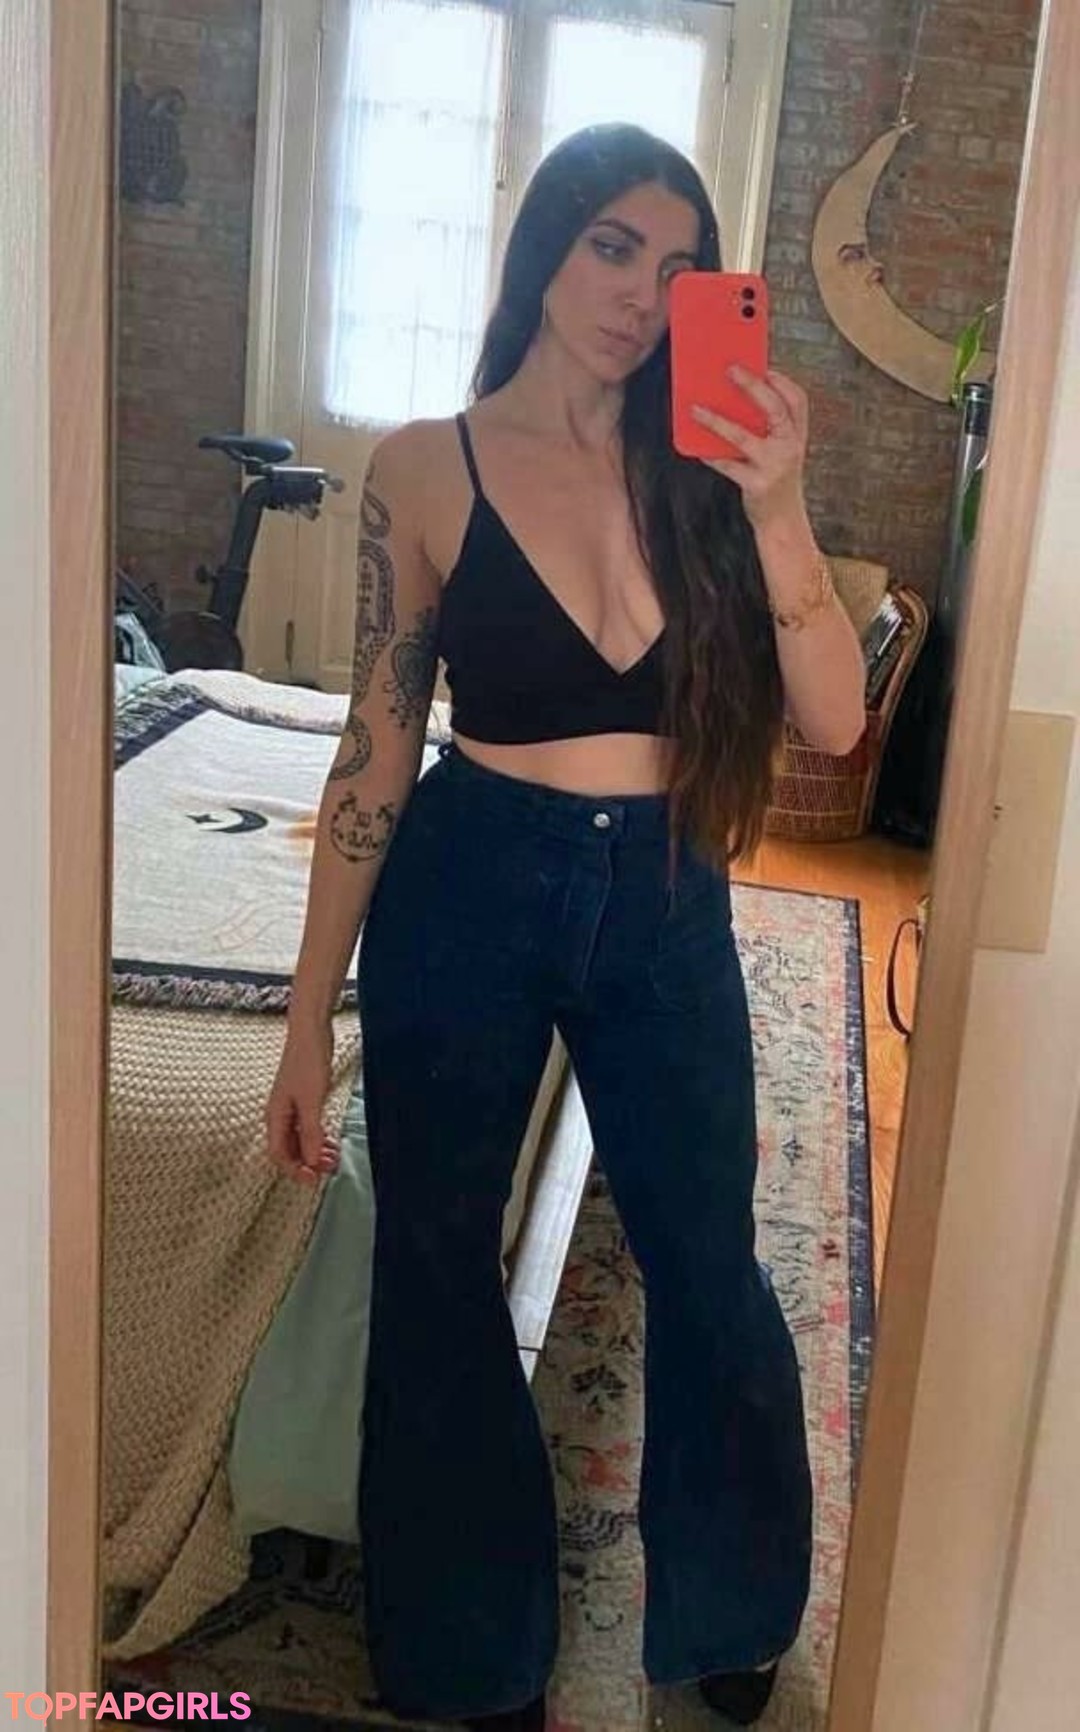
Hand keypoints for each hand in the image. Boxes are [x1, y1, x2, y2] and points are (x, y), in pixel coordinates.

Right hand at [266, 1020, 340, 1184]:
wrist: (311, 1032)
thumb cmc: (308, 1062)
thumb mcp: (312, 1101)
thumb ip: (311, 1132)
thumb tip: (311, 1162)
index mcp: (276, 1116)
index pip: (280, 1154)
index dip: (295, 1170)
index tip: (314, 1180)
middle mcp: (280, 1114)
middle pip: (289, 1149)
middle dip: (307, 1163)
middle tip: (329, 1170)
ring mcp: (292, 1107)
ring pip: (300, 1139)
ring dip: (314, 1152)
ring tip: (333, 1158)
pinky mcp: (304, 1099)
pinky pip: (307, 1127)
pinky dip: (318, 1138)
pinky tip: (331, 1143)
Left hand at [690, 366, 809, 529]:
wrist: (782, 521)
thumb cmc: (776, 479)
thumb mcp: (780, 452)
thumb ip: (766, 430)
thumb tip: (729, 401)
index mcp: (798, 436)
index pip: (797, 400)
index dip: (782, 381)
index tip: (764, 368)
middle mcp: (790, 447)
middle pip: (774, 409)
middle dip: (752, 386)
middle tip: (729, 370)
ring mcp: (775, 466)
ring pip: (742, 437)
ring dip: (716, 421)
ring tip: (695, 409)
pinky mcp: (757, 485)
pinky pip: (728, 465)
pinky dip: (710, 455)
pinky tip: (696, 447)